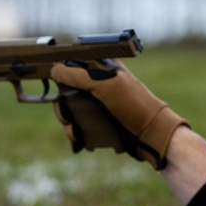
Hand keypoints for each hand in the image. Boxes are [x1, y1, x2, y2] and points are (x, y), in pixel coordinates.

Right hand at [52, 59, 187, 168]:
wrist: (151, 134)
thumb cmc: (134, 105)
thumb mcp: (106, 85)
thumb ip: (79, 76)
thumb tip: (54, 69)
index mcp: (103, 67)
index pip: (73, 65)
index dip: (61, 75)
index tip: (53, 86)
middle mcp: (99, 83)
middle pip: (67, 91)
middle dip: (62, 106)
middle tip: (66, 117)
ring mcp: (99, 102)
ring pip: (71, 110)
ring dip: (67, 122)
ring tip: (74, 133)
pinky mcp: (100, 120)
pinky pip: (79, 124)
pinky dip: (75, 133)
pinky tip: (78, 140)